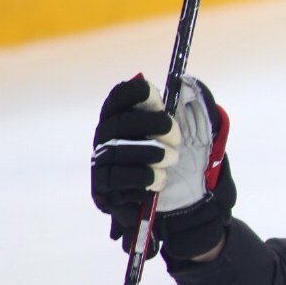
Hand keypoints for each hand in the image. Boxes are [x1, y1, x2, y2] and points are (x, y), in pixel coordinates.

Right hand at [90, 74, 233, 259]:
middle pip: (120, 124)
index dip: (133, 93)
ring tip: (172, 159)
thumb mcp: (179, 133)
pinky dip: (144, 177)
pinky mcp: (103, 189)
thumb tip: (184, 83)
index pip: (118, 98)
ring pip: (118, 151)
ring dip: (151, 154)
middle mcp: (105, 138)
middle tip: (176, 136)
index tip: (154, 92)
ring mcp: (101, 163)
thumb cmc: (169, 158)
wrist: (171, 201)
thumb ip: (181, 109)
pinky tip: (159, 178)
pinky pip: (119, 179)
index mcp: (120, 119)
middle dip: (151, 125)